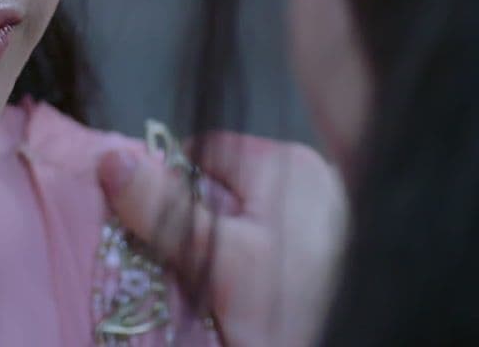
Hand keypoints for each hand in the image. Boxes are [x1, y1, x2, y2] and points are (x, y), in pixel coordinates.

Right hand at [98, 133, 344, 346]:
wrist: (367, 343)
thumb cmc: (296, 306)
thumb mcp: (219, 260)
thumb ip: (164, 211)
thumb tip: (110, 160)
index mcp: (285, 162)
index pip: (201, 152)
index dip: (166, 188)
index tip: (148, 231)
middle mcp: (308, 179)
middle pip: (219, 190)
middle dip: (191, 229)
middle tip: (176, 273)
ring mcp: (322, 220)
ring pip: (240, 226)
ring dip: (215, 258)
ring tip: (212, 295)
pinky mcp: (327, 258)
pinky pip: (267, 252)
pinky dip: (246, 276)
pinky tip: (243, 306)